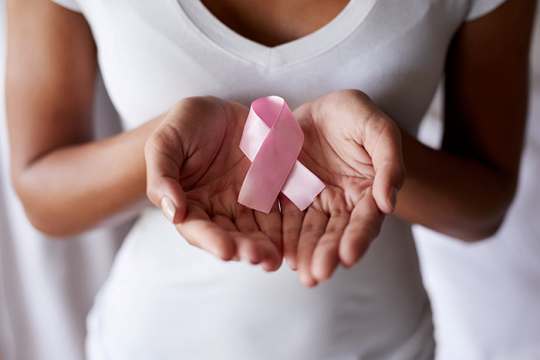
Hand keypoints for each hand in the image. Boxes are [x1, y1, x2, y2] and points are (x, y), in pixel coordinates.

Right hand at [145, 97, 281, 270]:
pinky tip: (294, 237)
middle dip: (243, 249)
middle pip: (230, 236)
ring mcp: (246, 203)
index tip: (225, 251)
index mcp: (189, 203)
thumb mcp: (165, 143)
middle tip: (258, 257)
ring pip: (256, 230)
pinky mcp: (270, 192)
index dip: (210, 240)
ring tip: (275, 258)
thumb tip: (173, 212)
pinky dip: (286, 226)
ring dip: (266, 246)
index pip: (197, 228)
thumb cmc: (185, 125)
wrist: (218, 110)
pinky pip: (280, 210)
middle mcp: (218, 210)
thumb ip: (162, 177)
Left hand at [281, 90, 404, 286]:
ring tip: (301, 273)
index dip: (358, 239)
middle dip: (327, 255)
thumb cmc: (355, 116)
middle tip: (317, 275)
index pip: (366, 221)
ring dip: (306, 253)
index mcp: (369, 191)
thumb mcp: (378, 129)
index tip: (348, 257)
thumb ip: (389, 162)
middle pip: (336, 234)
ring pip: (311, 233)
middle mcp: (343, 203)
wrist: (320, 108)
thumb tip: (389, 203)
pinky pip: (286, 218)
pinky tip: (281, 253)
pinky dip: (285, 237)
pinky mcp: (290, 196)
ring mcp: (315, 202)